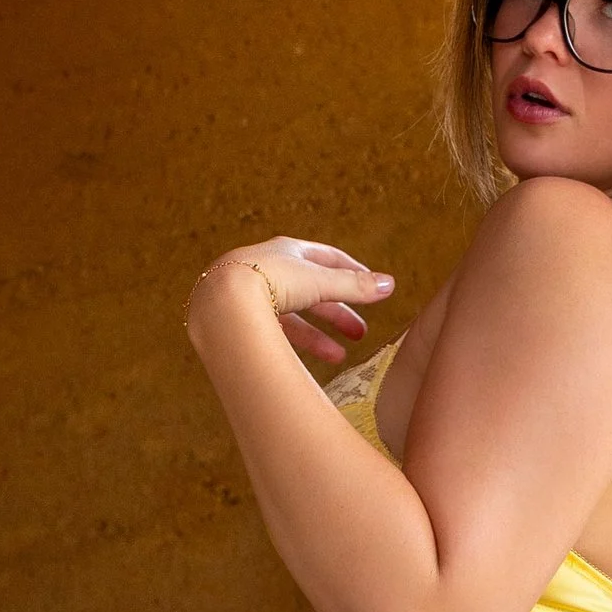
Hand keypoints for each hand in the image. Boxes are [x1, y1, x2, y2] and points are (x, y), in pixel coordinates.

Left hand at [193, 238, 394, 369]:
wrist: (221, 303)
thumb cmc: (268, 281)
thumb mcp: (319, 282)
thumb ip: (355, 286)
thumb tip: (391, 285)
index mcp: (287, 251)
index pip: (327, 259)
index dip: (352, 273)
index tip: (371, 288)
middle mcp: (267, 269)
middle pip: (311, 291)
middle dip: (338, 312)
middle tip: (360, 332)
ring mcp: (250, 295)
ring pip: (293, 317)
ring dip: (319, 336)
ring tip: (340, 356)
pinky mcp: (238, 319)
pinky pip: (272, 333)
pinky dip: (293, 346)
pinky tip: (307, 361)